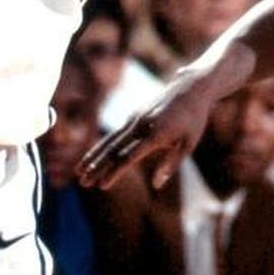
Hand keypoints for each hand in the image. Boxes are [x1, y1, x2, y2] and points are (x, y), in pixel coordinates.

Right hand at [77, 65, 215, 190]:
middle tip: (83, 182)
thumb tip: (156, 185)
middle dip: (97, 167)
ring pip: (109, 141)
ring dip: (93, 157)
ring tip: (79, 172)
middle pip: (113, 149)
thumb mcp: (189, 144)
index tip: (103, 186)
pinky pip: (114, 135)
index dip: (115, 172)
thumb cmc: (194, 120)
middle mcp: (141, 126)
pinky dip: (100, 148)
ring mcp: (134, 120)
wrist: (190, 88)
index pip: (129, 157)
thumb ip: (171, 164)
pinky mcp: (133, 117)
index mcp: (155, 134)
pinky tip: (92, 158)